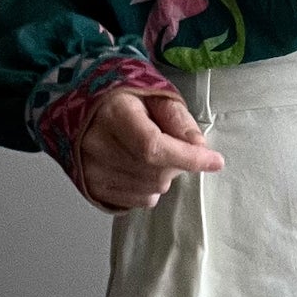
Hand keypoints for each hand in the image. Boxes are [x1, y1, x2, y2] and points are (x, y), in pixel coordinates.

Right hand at [76, 88, 225, 212]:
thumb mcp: (153, 94)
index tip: (215, 161)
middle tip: (172, 144)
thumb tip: (199, 147)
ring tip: (151, 153)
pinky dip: (148, 188)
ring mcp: (91, 170)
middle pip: (155, 172)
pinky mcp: (91, 187)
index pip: (153, 146)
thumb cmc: (121, 97)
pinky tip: (139, 166)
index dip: (187, 158)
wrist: (81, 105)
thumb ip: (178, 118)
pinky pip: (136, 201)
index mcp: (113, 114)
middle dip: (177, 163)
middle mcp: (96, 145)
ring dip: (163, 177)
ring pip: (149, 191)